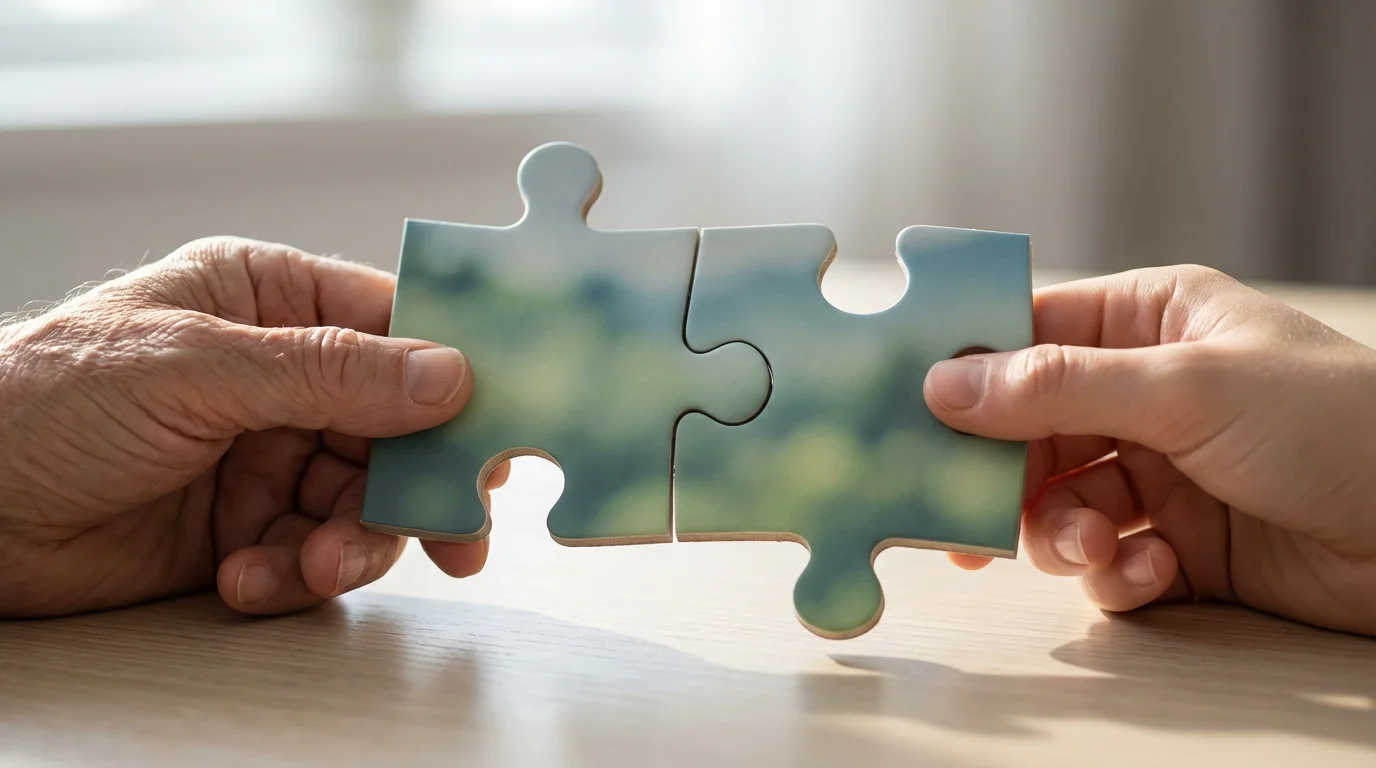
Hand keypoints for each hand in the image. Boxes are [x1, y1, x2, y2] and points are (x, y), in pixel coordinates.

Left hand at [0, 236, 503, 617]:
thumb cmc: (45, 399)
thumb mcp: (195, 368)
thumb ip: (328, 373)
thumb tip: (448, 376)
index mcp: (270, 298)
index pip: (395, 324)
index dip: (456, 372)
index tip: (503, 423)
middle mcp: (281, 375)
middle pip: (397, 427)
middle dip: (414, 484)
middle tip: (453, 533)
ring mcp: (266, 453)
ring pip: (364, 500)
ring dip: (352, 541)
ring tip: (312, 566)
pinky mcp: (247, 526)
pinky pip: (313, 551)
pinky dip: (296, 574)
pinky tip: (250, 578)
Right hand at [924, 265, 1375, 636]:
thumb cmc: (1334, 423)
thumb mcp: (1187, 388)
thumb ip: (1056, 386)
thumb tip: (940, 383)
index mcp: (1149, 322)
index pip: (1028, 333)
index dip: (966, 369)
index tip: (909, 409)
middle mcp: (1146, 393)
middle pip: (1028, 429)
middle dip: (1004, 475)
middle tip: (964, 515)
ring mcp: (1160, 471)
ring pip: (1058, 502)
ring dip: (1062, 533)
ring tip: (1096, 549)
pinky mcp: (1178, 544)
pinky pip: (1106, 559)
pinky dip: (1116, 572)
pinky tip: (1154, 571)